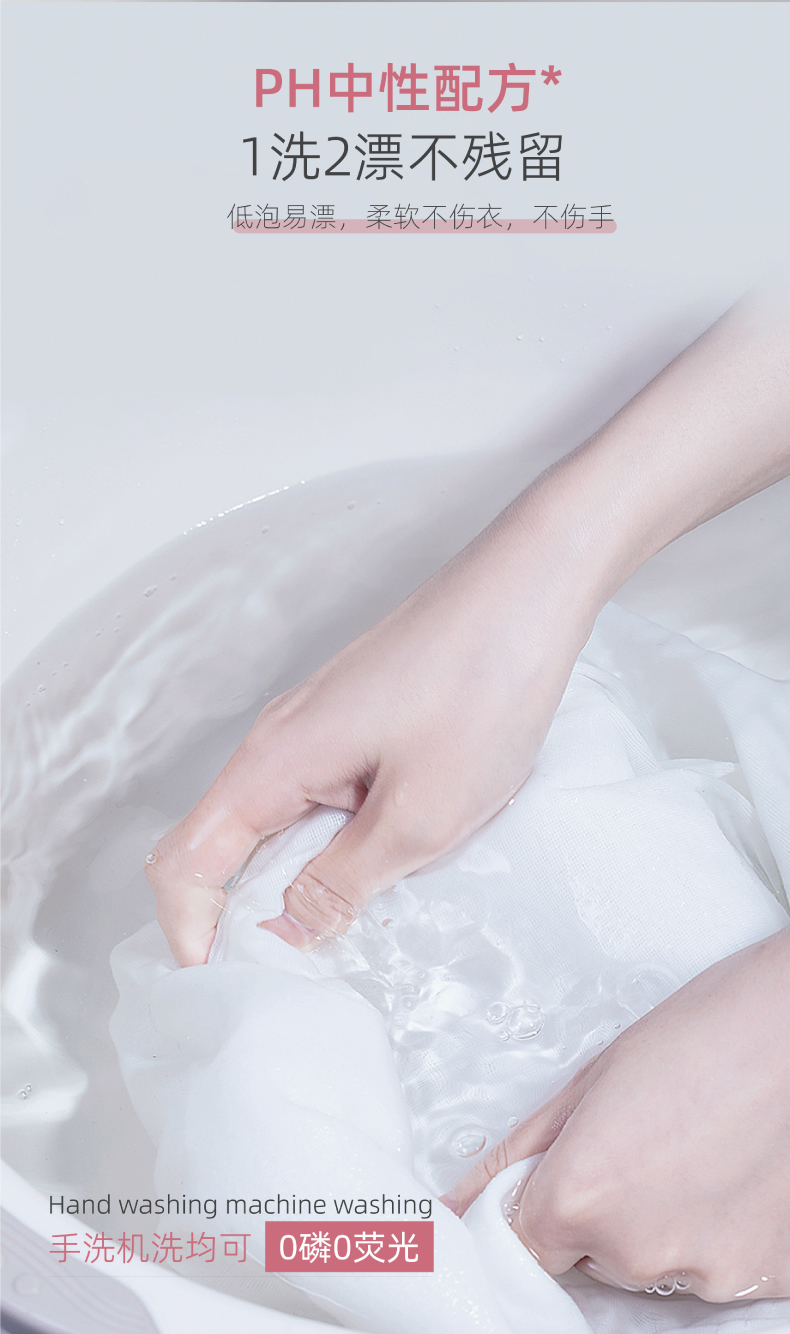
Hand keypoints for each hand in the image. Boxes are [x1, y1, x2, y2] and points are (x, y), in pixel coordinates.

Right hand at [146, 294, 789, 967]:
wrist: (532, 589)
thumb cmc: (482, 686)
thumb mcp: (422, 817)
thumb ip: (344, 883)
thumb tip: (286, 932)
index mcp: (271, 762)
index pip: (185, 861)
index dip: (190, 930)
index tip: (225, 984)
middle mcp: (277, 740)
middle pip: (221, 844)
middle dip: (246, 916)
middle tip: (305, 973)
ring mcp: (315, 727)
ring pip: (276, 822)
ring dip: (300, 879)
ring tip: (359, 924)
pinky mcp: (354, 720)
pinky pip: (320, 796)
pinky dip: (337, 842)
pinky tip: (393, 861)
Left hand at [448, 927, 789, 1302]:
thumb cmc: (704, 1032)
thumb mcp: (592, 1079)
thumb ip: (521, 1153)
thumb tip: (464, 1199)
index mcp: (581, 1197)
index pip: (521, 1244)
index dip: (532, 1206)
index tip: (547, 1182)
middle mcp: (638, 1250)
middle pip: (587, 1254)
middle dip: (598, 1207)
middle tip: (641, 1139)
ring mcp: (706, 1272)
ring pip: (649, 1262)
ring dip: (657, 1222)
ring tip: (694, 1149)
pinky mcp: (762, 1281)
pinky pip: (710, 1266)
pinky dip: (713, 1231)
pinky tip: (730, 1173)